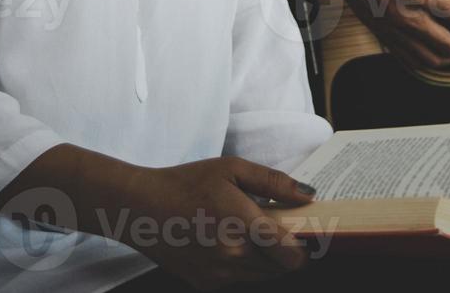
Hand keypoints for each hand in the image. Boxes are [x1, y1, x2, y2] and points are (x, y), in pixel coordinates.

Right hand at [121, 156, 315, 289]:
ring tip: (248, 231)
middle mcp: (233, 257)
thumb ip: (274, 183)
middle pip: (281, 268)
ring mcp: (218, 274)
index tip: (304, 232)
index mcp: (243, 227)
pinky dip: (243, 265)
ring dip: (266, 259)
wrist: (140, 208)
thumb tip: (309, 197)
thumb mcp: (232, 169)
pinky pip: (239, 279)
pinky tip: (227, 242)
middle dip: (286, 251)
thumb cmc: (187, 183)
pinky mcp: (205, 283)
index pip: (292, 255)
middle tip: (276, 228)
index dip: (305, 247)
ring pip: (262, 276)